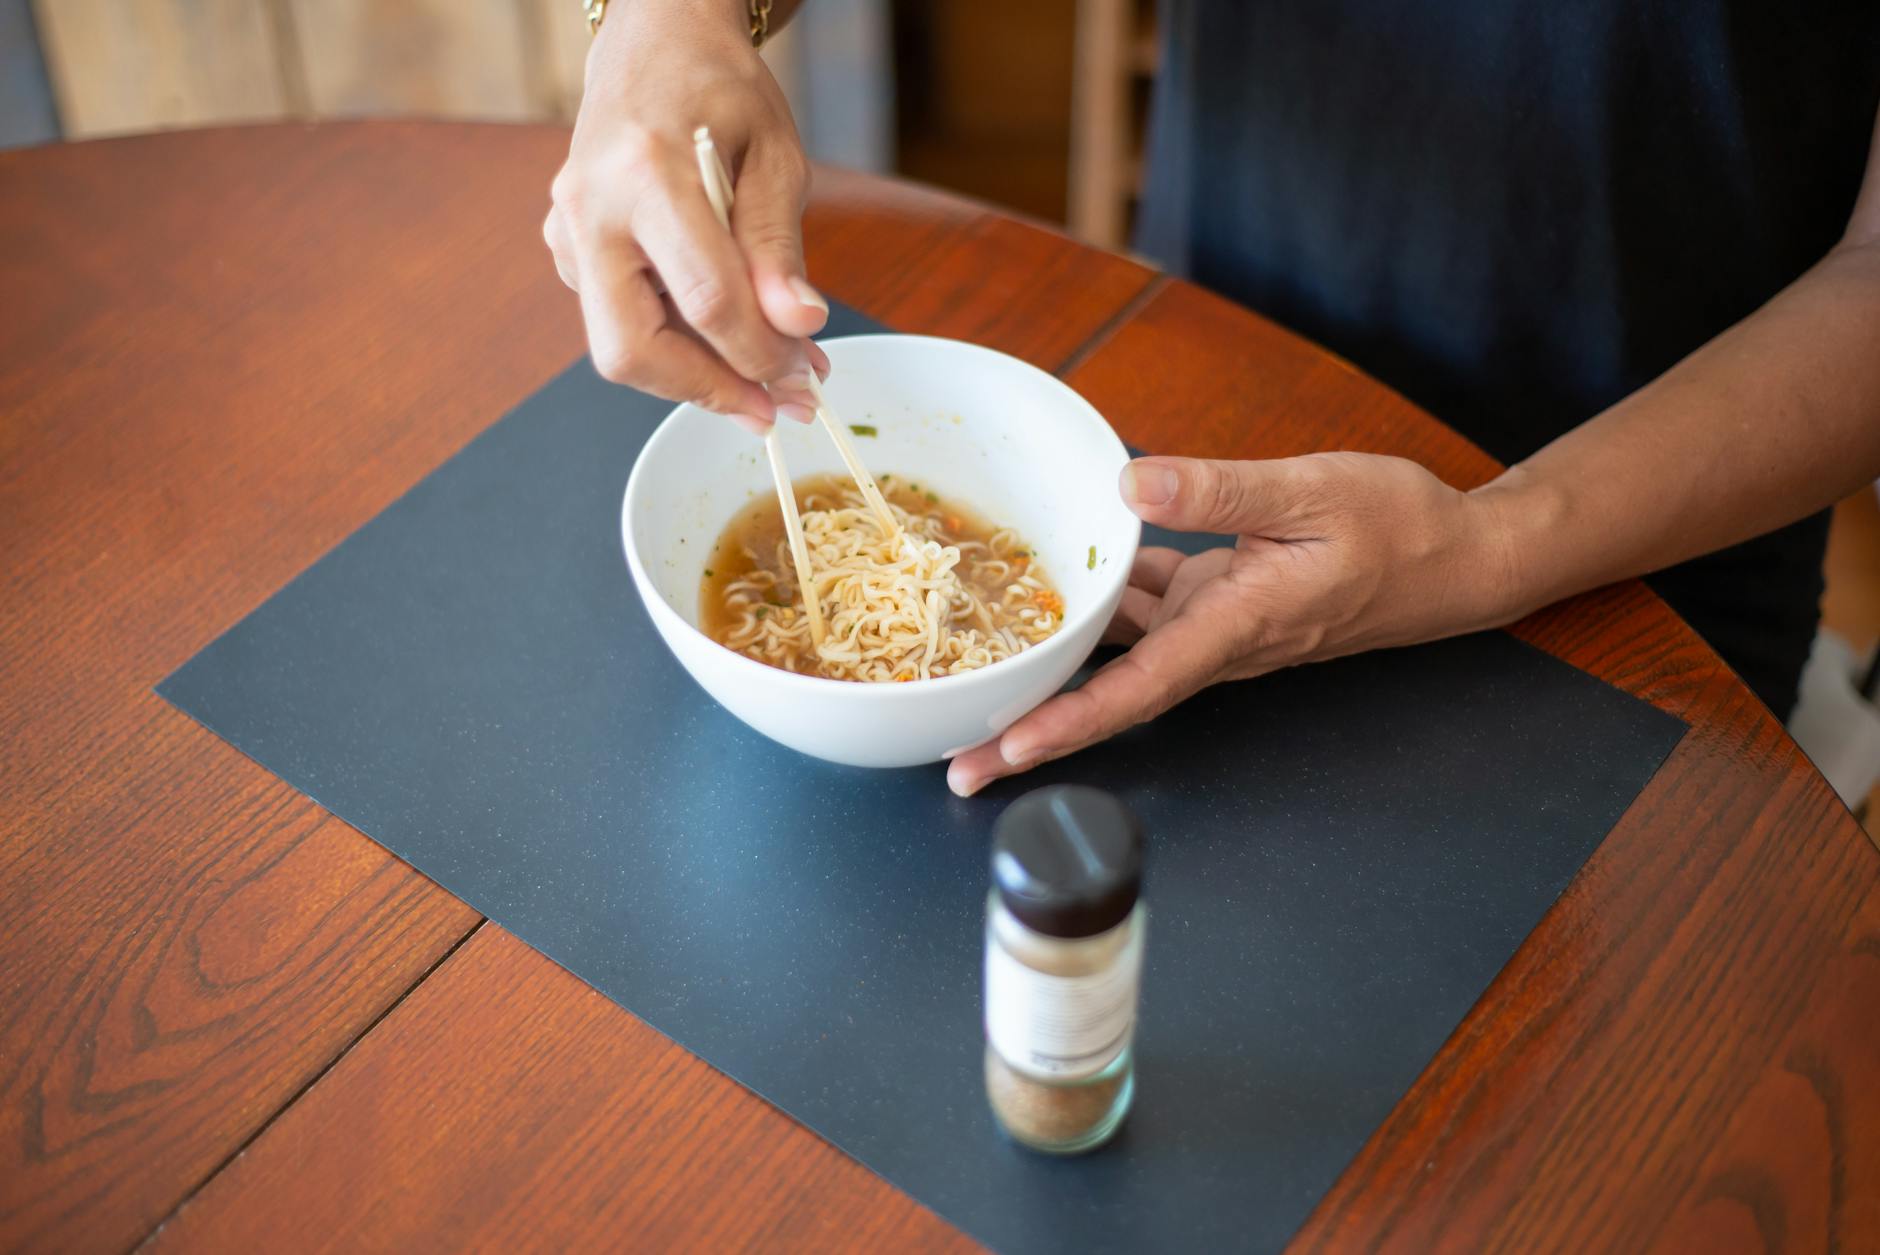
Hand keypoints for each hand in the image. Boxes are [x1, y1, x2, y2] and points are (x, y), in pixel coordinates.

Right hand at [544, 0, 828, 434]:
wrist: (652, 45)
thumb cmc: (718, 90)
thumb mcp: (775, 156)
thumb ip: (779, 245)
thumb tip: (798, 324)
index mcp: (646, 175)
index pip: (706, 301)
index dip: (760, 355)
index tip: (805, 378)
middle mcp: (590, 211)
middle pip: (633, 350)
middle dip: (708, 393)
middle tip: (774, 409)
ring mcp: (567, 234)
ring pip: (621, 348)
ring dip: (696, 375)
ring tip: (765, 373)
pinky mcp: (566, 251)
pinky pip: (620, 321)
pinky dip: (675, 341)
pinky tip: (722, 331)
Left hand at [946, 452, 1520, 795]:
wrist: (1453, 558)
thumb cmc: (1397, 527)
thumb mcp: (1313, 491)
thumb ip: (1221, 490)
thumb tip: (1133, 483)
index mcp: (1238, 625)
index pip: (1139, 687)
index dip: (1069, 721)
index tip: (1008, 752)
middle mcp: (1215, 641)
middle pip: (1109, 693)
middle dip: (1033, 725)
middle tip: (953, 752)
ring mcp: (1212, 626)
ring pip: (1117, 654)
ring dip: (1052, 666)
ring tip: (976, 673)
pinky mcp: (1215, 603)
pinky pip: (1142, 607)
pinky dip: (1097, 598)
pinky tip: (1055, 573)